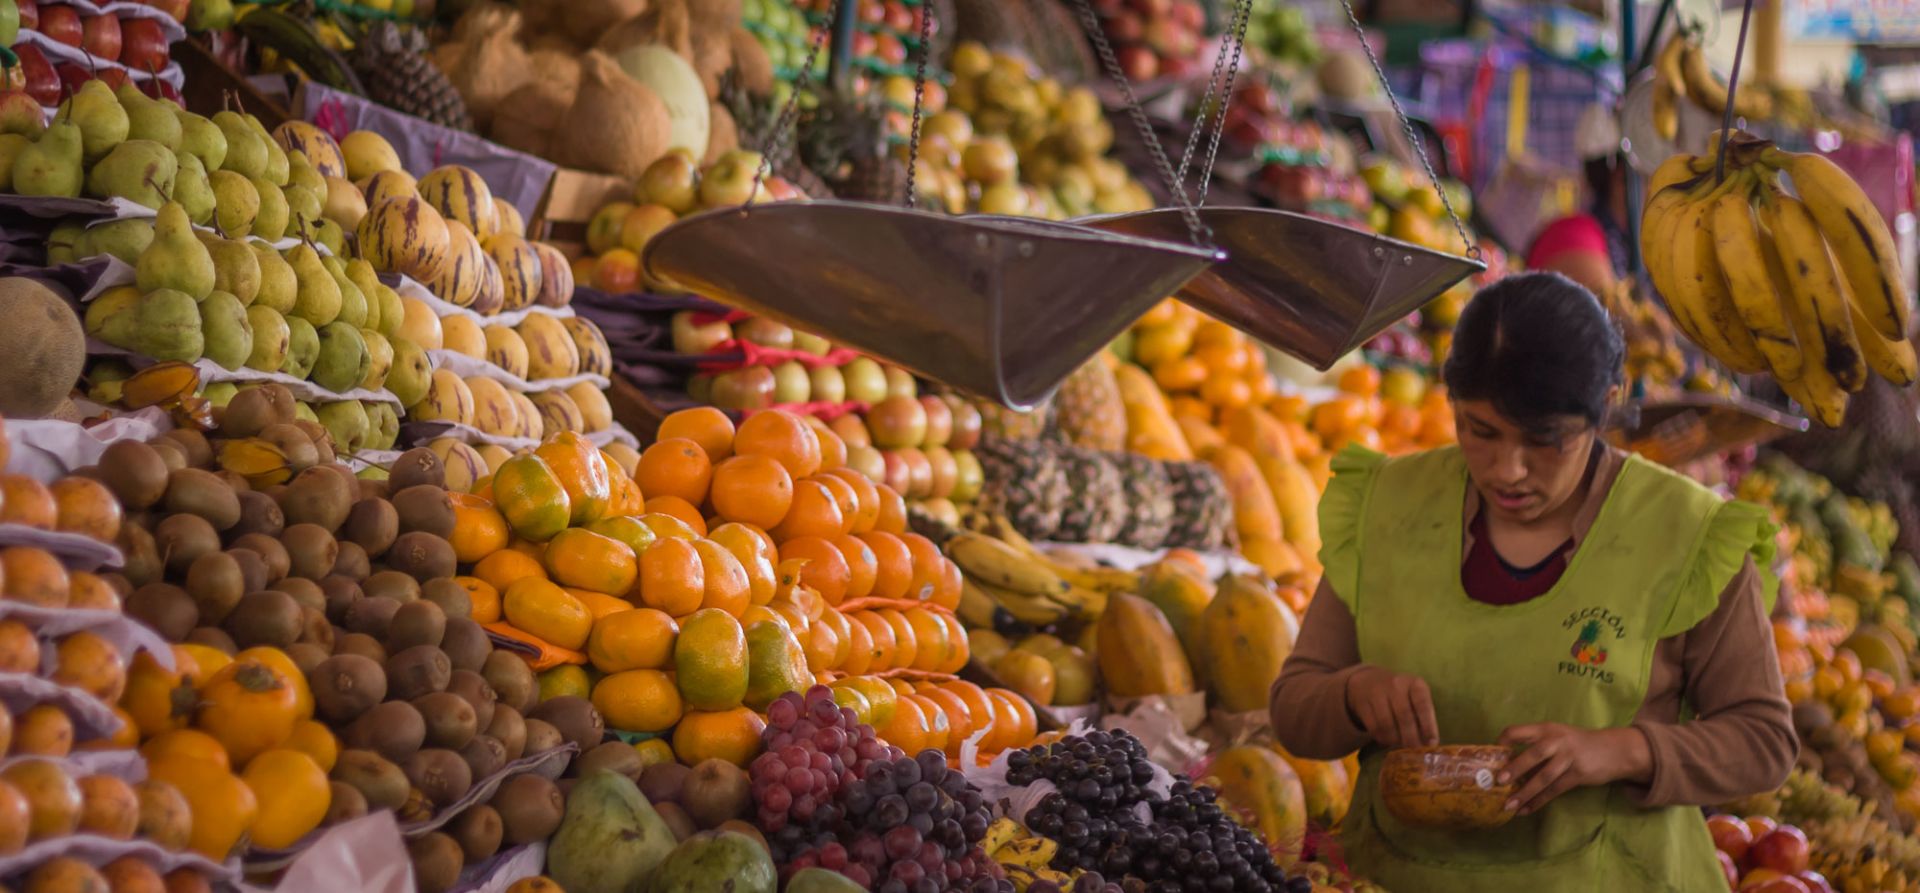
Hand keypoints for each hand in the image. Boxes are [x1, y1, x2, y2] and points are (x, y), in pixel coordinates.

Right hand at [1344, 666, 1438, 748]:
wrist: (1370, 681)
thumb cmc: (1401, 694)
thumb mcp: (1416, 697)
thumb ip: (1424, 716)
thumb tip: (1429, 743)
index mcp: (1415, 684)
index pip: (1423, 705)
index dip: (1428, 726)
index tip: (1432, 743)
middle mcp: (1396, 685)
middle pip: (1404, 716)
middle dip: (1411, 738)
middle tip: (1415, 750)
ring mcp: (1377, 693)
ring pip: (1387, 724)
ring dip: (1396, 739)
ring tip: (1401, 745)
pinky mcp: (1362, 703)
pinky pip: (1374, 727)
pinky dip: (1382, 738)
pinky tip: (1388, 740)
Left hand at [1495, 724, 1651, 815]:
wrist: (1614, 750)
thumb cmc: (1576, 744)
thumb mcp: (1556, 737)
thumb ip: (1536, 746)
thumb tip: (1507, 764)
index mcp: (1546, 729)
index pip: (1517, 731)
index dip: (1503, 743)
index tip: (1491, 758)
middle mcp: (1557, 740)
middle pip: (1534, 754)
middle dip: (1515, 768)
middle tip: (1498, 781)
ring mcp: (1569, 757)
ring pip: (1544, 777)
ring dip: (1525, 792)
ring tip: (1509, 805)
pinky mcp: (1579, 774)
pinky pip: (1555, 790)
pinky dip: (1539, 801)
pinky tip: (1527, 809)